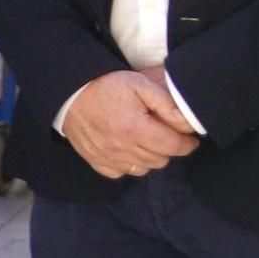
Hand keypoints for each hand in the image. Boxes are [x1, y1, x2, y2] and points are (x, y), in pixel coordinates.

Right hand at [57, 69, 202, 179]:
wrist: (69, 93)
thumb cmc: (106, 86)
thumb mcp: (139, 84)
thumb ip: (166, 104)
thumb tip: (187, 125)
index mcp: (136, 129)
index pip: (174, 146)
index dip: (187, 143)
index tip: (189, 137)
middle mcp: (122, 148)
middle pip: (161, 160)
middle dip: (168, 148)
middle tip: (164, 133)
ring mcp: (108, 158)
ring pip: (144, 169)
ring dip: (150, 157)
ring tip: (146, 140)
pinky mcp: (96, 161)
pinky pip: (122, 173)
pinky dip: (129, 164)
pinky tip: (127, 149)